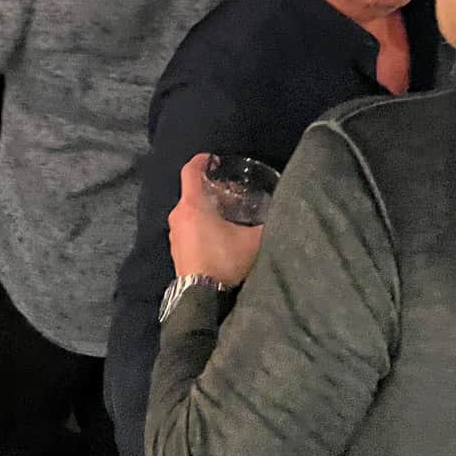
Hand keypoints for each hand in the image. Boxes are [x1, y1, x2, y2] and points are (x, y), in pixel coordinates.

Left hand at [167, 153, 263, 287]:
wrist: (201, 296)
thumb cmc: (223, 260)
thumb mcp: (251, 241)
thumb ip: (264, 225)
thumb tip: (281, 215)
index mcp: (192, 204)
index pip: (190, 171)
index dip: (200, 161)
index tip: (212, 158)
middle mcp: (178, 215)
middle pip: (190, 192)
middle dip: (208, 188)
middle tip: (229, 191)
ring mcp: (174, 233)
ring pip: (188, 211)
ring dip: (204, 208)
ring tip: (225, 213)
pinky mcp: (176, 250)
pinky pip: (186, 227)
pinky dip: (198, 223)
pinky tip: (216, 234)